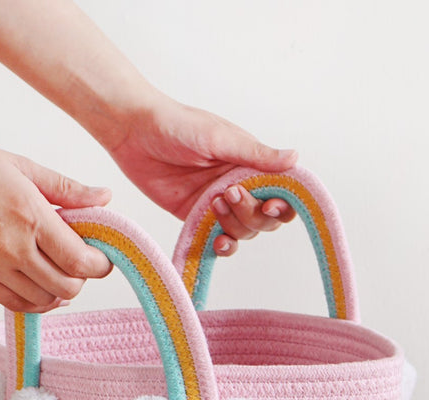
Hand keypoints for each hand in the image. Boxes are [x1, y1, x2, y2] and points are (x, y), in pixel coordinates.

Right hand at [0, 128, 111, 311]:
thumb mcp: (23, 167)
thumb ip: (68, 189)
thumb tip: (105, 197)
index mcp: (31, 217)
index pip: (80, 260)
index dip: (100, 265)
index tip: (101, 258)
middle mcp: (13, 247)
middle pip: (67, 286)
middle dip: (83, 278)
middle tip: (80, 263)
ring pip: (43, 300)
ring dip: (59, 291)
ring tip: (58, 272)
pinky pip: (15, 304)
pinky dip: (35, 301)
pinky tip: (39, 286)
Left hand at [105, 96, 297, 255]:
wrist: (133, 132)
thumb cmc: (177, 124)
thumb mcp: (219, 137)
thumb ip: (255, 154)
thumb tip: (295, 158)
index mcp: (251, 163)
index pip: (282, 191)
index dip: (284, 204)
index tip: (271, 205)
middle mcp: (239, 185)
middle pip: (264, 218)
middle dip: (253, 214)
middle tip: (229, 194)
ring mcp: (218, 203)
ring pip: (244, 231)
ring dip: (236, 225)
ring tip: (214, 203)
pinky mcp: (196, 217)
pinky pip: (218, 239)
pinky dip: (223, 246)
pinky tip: (218, 242)